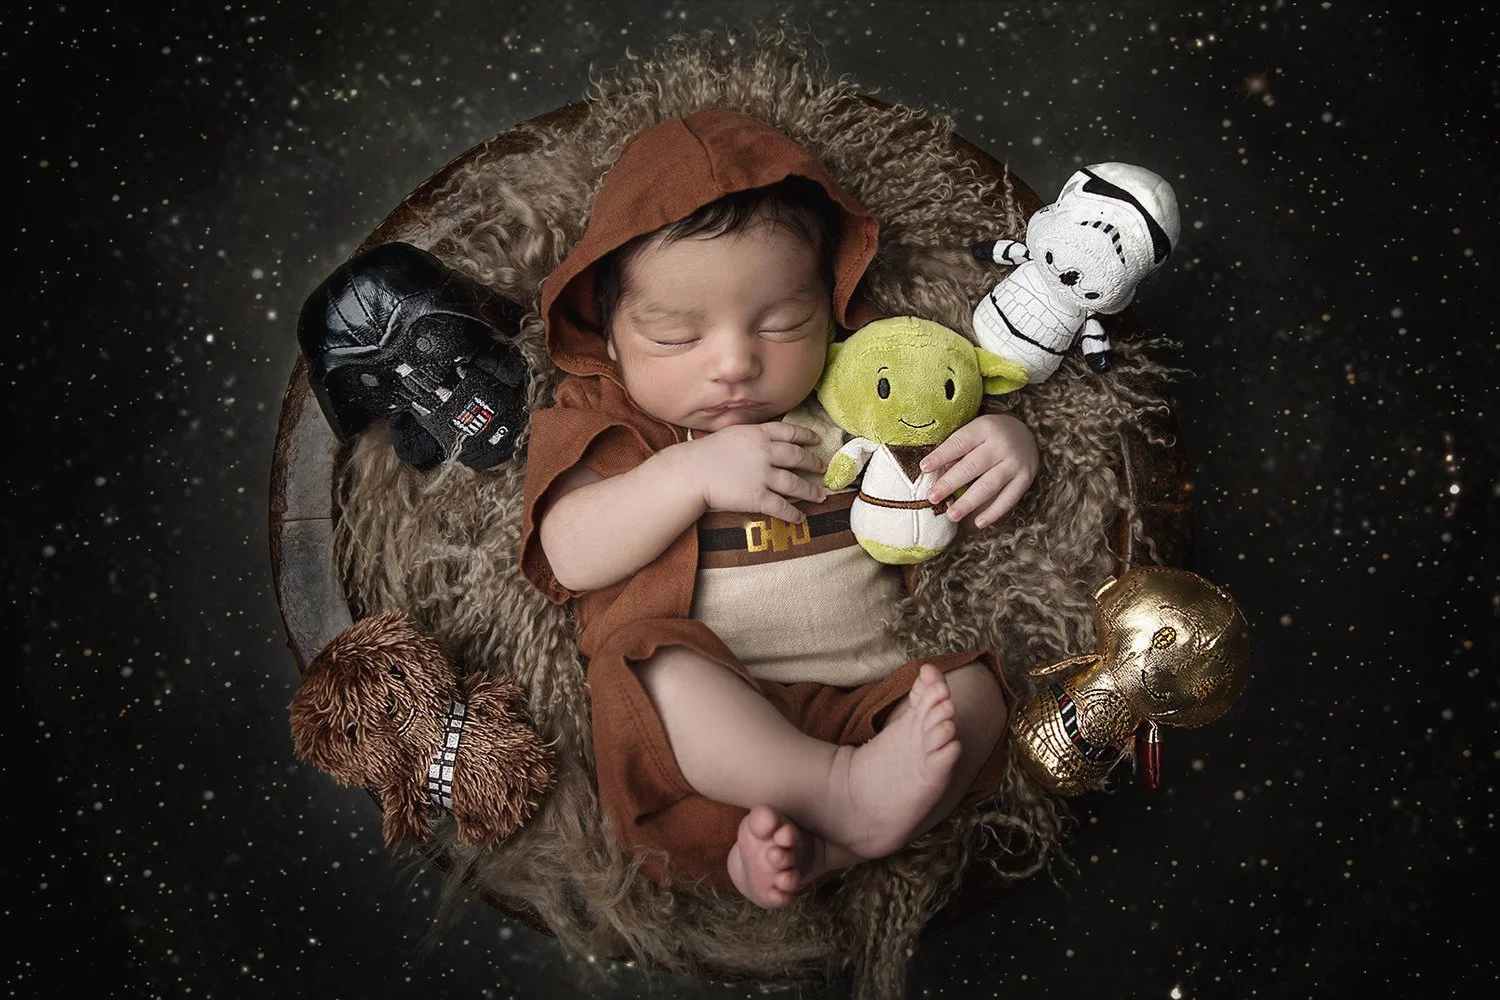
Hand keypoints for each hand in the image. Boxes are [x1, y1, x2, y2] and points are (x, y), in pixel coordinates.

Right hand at [685, 421, 827, 522]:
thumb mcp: (732, 433)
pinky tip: (800, 518)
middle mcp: (765, 453)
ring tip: (820, 496)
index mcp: (759, 434)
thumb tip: (767, 437)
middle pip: (797, 457)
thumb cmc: (706, 453)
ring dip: (810, 491)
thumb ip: (753, 435)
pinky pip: (781, 507)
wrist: (692, 472)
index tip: (816, 440)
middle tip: (823, 468)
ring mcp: (763, 475)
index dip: (806, 436)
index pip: (789, 432)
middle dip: (813, 463)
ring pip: (795, 484)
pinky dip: (793, 514)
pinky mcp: (757, 497)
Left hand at [918, 413, 1038, 528]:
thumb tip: (936, 473)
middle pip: (972, 467)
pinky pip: (1009, 499)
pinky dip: (993, 512)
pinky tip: (978, 522)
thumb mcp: (975, 432)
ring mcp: (1015, 463)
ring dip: (968, 502)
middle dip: (950, 483)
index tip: (924, 468)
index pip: (959, 443)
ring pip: (989, 485)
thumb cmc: (990, 436)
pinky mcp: (1025, 479)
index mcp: (985, 428)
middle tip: (933, 497)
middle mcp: (1001, 445)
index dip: (941, 456)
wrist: (1027, 433)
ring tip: (951, 515)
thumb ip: (958, 449)